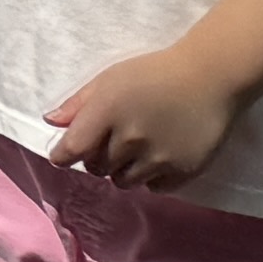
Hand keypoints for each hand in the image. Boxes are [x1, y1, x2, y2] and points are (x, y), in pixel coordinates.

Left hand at [44, 43, 239, 191]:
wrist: (210, 78)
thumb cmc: (154, 73)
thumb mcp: (110, 78)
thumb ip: (79, 103)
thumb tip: (51, 122)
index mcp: (108, 112)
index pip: (73, 149)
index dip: (62, 156)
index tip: (62, 157)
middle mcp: (130, 139)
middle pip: (97, 167)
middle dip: (96, 158)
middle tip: (110, 142)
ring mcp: (159, 158)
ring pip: (124, 182)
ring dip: (123, 170)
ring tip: (135, 150)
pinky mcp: (183, 171)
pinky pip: (154, 188)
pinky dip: (151, 177)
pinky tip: (159, 157)